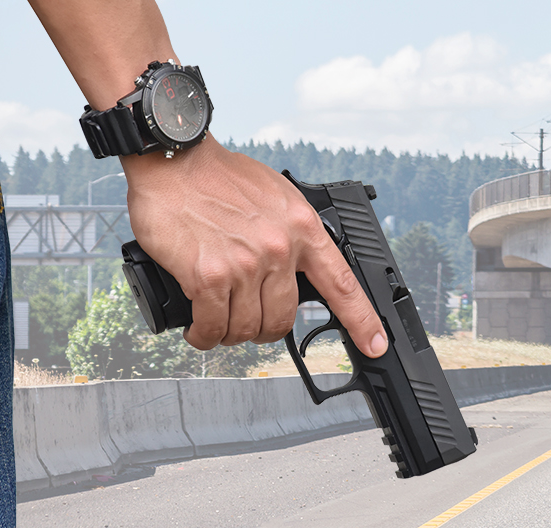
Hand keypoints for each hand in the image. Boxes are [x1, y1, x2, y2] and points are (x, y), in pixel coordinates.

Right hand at [121, 135, 386, 356]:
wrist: (175, 160)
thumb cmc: (220, 177)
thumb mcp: (279, 198)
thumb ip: (294, 234)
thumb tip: (299, 270)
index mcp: (303, 229)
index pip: (342, 285)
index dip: (361, 320)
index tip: (375, 344)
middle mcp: (279, 249)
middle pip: (283, 319)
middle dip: (265, 330)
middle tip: (250, 324)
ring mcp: (245, 265)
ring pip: (247, 328)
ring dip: (231, 335)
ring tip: (218, 324)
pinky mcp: (208, 276)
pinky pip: (213, 325)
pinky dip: (205, 335)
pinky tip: (200, 331)